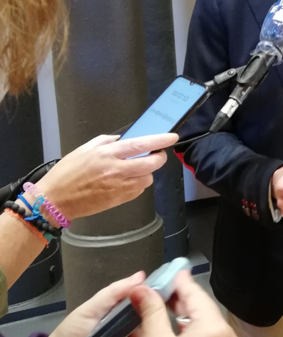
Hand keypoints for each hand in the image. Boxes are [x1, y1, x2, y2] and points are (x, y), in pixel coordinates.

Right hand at [32, 133, 178, 220]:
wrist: (56, 200)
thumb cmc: (67, 172)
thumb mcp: (85, 149)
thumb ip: (107, 142)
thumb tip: (124, 139)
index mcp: (108, 154)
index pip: (141, 144)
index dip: (159, 140)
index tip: (172, 137)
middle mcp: (117, 170)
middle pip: (152, 163)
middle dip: (159, 157)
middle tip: (156, 153)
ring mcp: (120, 187)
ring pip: (148, 178)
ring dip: (147, 172)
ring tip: (136, 168)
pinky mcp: (119, 200)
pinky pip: (139, 191)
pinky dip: (138, 184)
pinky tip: (128, 180)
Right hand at [130, 270, 242, 336]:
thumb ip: (150, 311)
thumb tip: (141, 289)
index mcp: (214, 328)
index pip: (196, 295)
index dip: (181, 283)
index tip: (173, 273)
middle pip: (206, 315)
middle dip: (185, 306)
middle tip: (166, 299)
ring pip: (212, 336)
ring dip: (193, 328)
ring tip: (172, 325)